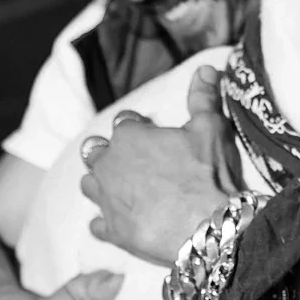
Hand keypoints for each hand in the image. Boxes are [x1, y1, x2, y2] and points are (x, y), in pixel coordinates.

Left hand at [78, 67, 239, 265]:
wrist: (208, 227)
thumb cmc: (208, 173)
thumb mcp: (210, 128)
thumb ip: (202, 97)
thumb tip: (205, 68)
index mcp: (127, 136)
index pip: (124, 123)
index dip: (140, 128)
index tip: (154, 136)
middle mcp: (107, 166)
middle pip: (95, 153)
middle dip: (111, 154)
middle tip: (137, 164)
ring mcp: (106, 200)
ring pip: (89, 185)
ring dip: (101, 185)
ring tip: (123, 190)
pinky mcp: (111, 231)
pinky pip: (96, 225)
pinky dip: (105, 223)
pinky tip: (119, 223)